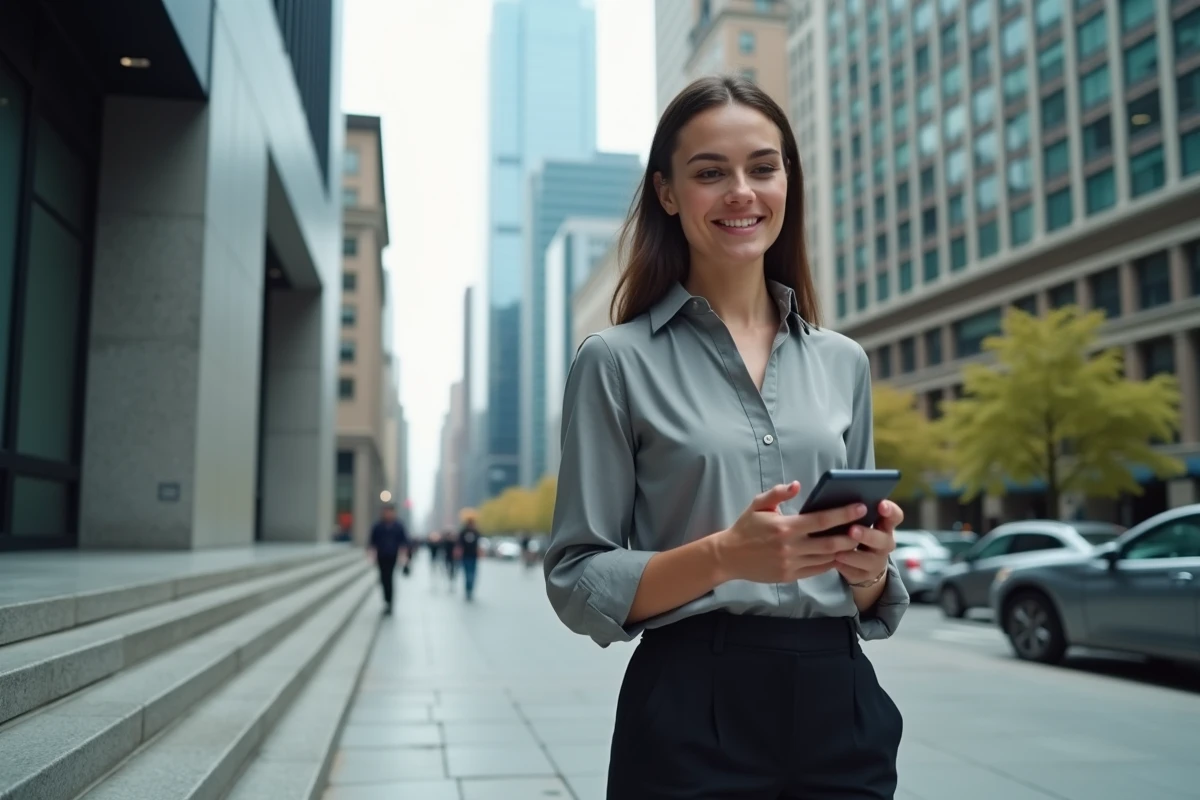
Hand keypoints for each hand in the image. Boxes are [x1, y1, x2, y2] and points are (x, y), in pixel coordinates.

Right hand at [713, 482, 867, 583]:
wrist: (728, 556)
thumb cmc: (745, 528)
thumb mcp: (757, 505)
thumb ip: (778, 493)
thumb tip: (797, 485)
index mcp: (784, 527)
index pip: (821, 520)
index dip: (843, 514)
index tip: (860, 507)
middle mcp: (790, 547)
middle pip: (830, 543)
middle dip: (851, 534)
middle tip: (865, 526)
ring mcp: (791, 564)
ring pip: (826, 558)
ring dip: (844, 549)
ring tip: (857, 539)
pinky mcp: (790, 576)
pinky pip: (817, 570)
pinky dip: (830, 562)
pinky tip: (839, 553)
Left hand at [833, 500, 902, 585]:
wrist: (861, 564)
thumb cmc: (857, 533)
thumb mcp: (860, 522)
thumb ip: (855, 512)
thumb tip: (836, 496)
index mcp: (886, 525)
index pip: (895, 516)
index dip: (890, 510)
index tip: (880, 504)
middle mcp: (885, 543)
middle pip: (882, 539)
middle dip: (867, 534)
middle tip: (852, 530)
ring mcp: (877, 561)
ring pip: (868, 559)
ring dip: (853, 554)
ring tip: (838, 551)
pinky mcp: (865, 575)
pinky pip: (855, 572)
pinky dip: (844, 566)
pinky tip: (833, 560)